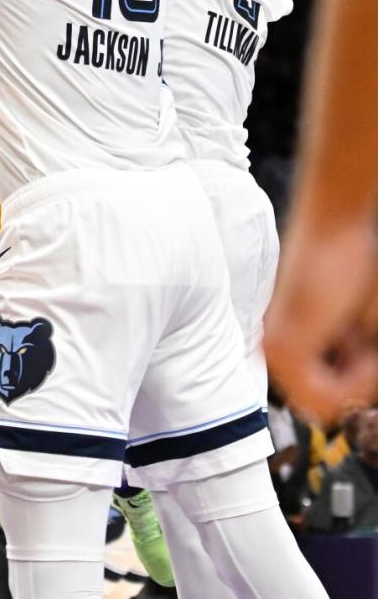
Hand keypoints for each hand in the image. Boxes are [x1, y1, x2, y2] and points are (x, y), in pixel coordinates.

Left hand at [265, 217, 377, 424]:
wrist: (333, 228)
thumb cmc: (347, 267)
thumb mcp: (355, 330)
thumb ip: (350, 366)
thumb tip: (355, 400)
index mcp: (286, 349)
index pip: (323, 403)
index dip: (357, 385)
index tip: (364, 351)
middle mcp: (273, 354)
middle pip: (328, 408)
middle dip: (359, 381)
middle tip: (361, 337)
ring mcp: (276, 354)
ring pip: (330, 407)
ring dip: (359, 377)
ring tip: (358, 331)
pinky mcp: (286, 349)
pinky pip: (328, 398)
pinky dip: (358, 376)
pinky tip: (357, 337)